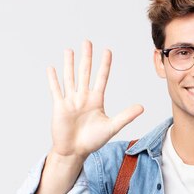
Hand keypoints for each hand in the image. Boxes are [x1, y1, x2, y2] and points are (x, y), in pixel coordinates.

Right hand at [46, 40, 143, 162]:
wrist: (75, 151)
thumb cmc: (92, 141)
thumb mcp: (112, 127)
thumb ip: (126, 116)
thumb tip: (142, 107)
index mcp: (96, 100)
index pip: (101, 78)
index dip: (104, 65)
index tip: (107, 51)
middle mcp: (83, 97)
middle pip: (85, 73)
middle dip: (87, 58)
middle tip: (87, 42)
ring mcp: (71, 101)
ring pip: (70, 78)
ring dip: (69, 64)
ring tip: (69, 50)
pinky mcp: (60, 107)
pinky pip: (56, 90)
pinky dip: (53, 79)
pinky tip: (51, 68)